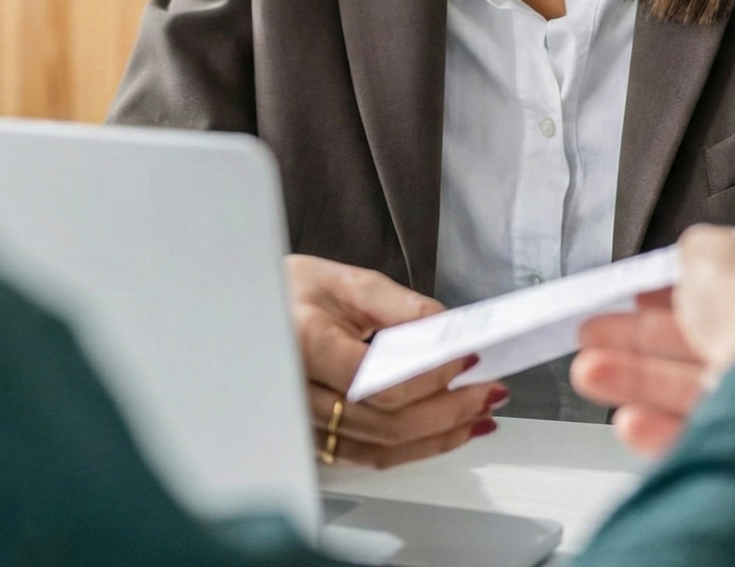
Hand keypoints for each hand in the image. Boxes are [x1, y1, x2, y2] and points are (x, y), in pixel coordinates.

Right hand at [287, 255, 504, 467]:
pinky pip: (371, 455)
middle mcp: (299, 393)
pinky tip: (448, 431)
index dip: (428, 374)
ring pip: (383, 446)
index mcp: (305, 343)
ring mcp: (304, 425)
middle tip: (490, 390)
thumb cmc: (288, 291)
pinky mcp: (315, 440)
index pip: (377, 378)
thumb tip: (447, 329)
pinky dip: (416, 447)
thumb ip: (398, 305)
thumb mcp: (341, 280)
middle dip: (448, 409)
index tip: (468, 358)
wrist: (244, 314)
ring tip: (480, 412)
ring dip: (440, 434)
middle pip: (386, 420)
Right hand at [570, 227, 734, 449]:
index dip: (685, 284)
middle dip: (643, 335)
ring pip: (698, 385)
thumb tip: (692, 251)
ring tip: (590, 372)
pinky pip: (708, 432)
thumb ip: (699, 249)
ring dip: (639, 378)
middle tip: (598, 331)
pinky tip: (628, 420)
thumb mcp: (716, 248)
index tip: (642, 292)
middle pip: (707, 336)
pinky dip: (666, 427)